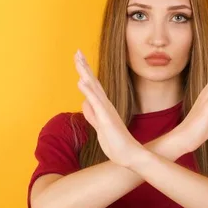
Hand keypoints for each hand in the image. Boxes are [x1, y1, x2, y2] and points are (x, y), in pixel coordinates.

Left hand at [74, 50, 142, 166]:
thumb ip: (92, 115)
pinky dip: (88, 91)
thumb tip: (84, 103)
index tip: (79, 59)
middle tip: (77, 51)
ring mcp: (106, 111)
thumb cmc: (117, 143)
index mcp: (103, 107)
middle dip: (85, 66)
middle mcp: (106, 106)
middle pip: (93, 82)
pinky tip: (81, 81)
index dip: (86, 72)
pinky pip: (96, 102)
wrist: (130, 155)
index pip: (93, 86)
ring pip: (94, 88)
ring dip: (86, 73)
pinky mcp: (106, 118)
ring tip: (78, 60)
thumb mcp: (100, 127)